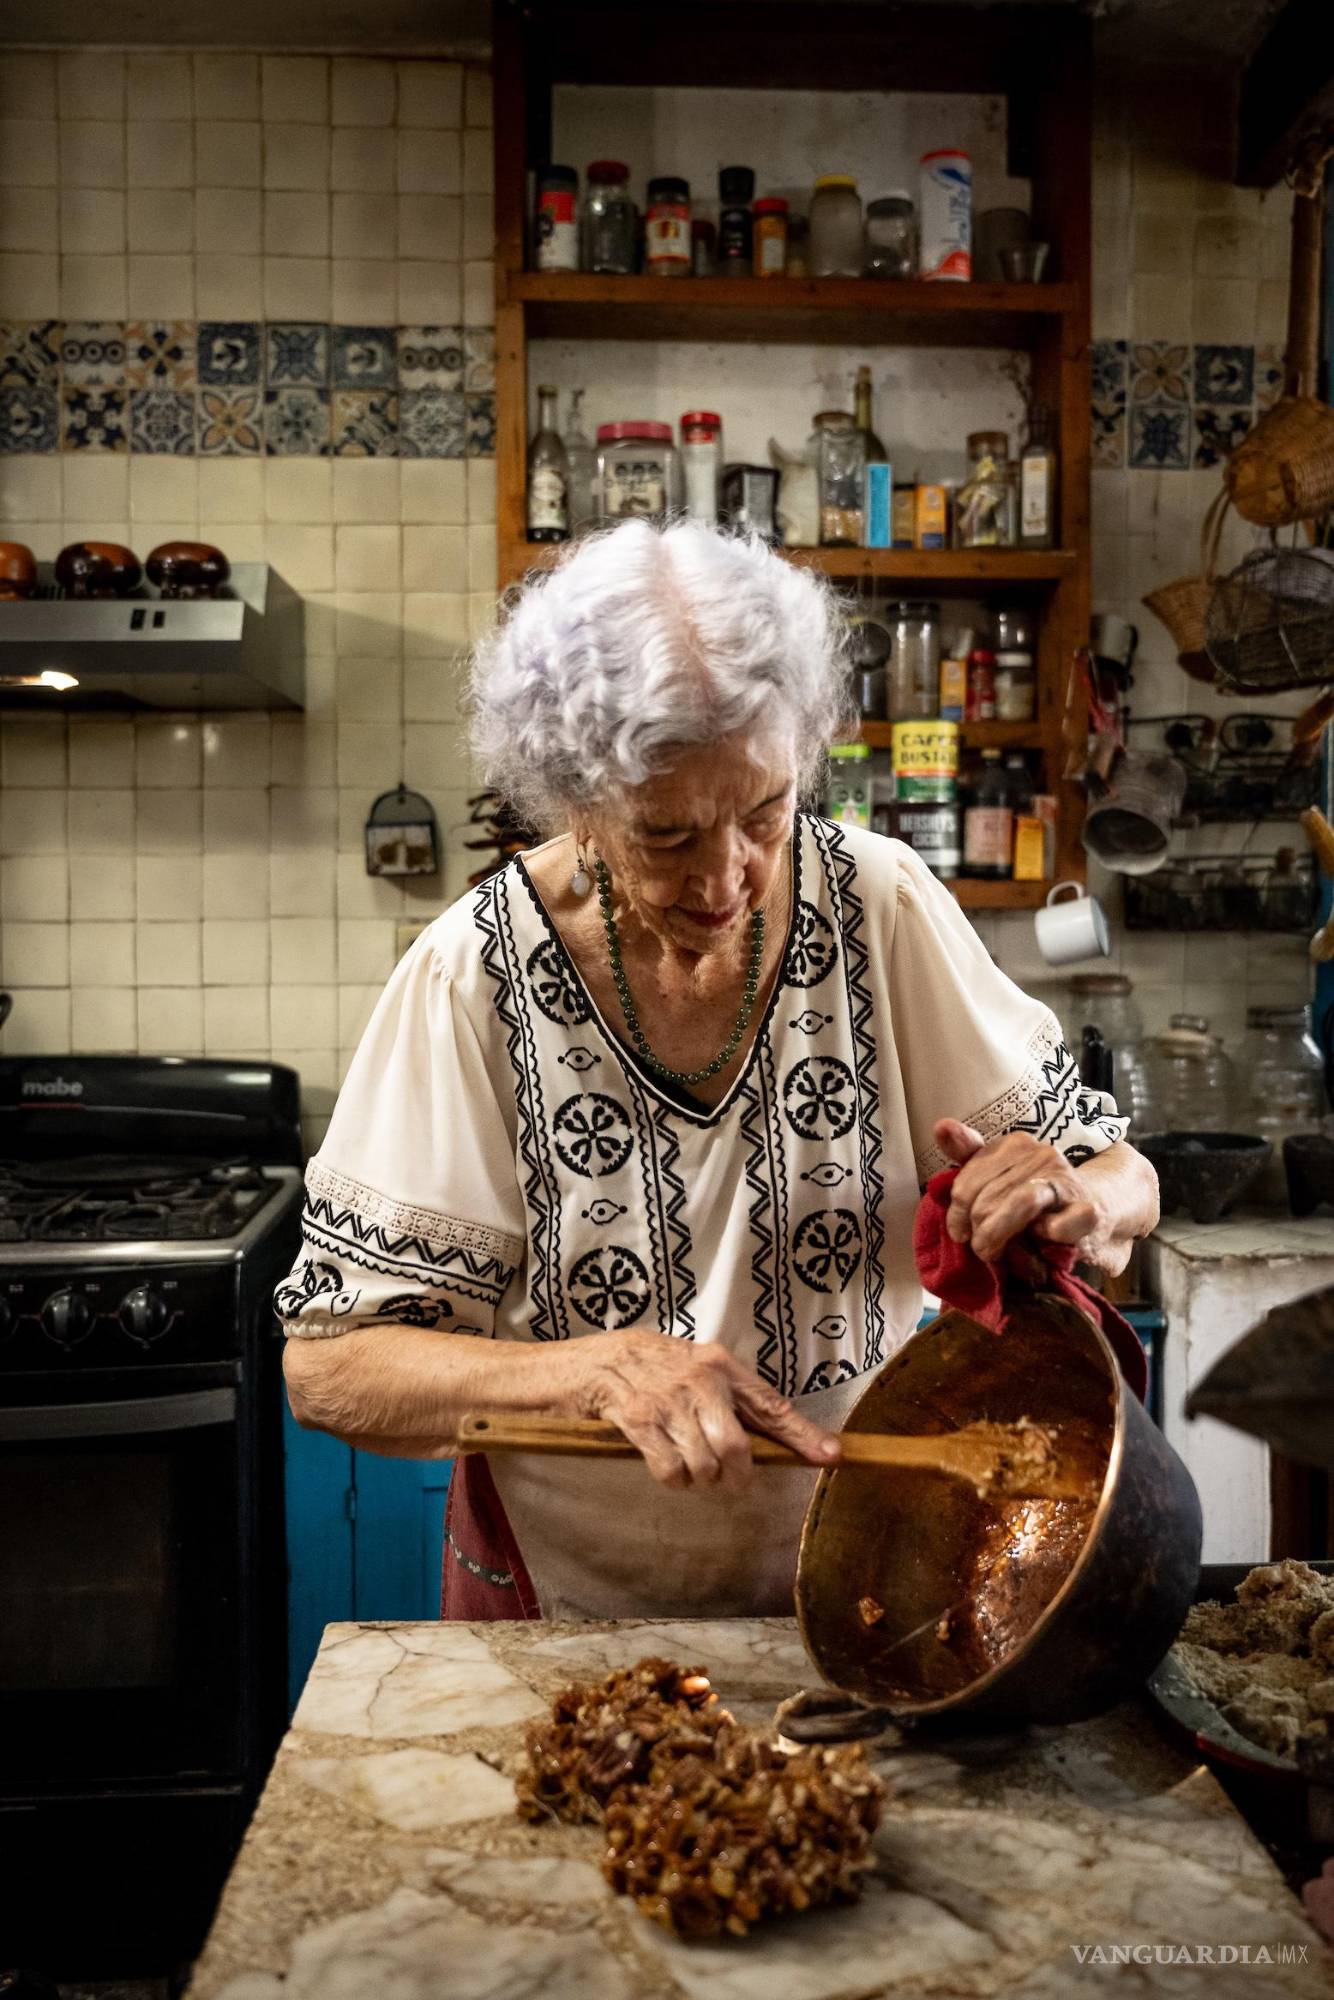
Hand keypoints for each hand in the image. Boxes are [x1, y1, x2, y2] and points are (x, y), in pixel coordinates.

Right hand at [571, 1330, 841, 1492]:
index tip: (831, 1456)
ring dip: (700, 1480)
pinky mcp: (638, 1420)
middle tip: (726, 1482)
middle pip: (738, 1448)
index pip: (771, 1404)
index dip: (802, 1435)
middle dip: (736, 1476)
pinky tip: (664, 1467)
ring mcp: (668, 1399)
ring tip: (687, 1469)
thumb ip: (728, 1398)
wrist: (585, 1362)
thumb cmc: (644, 1367)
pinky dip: (672, 1480)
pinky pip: (670, 1469)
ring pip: (705, 1463)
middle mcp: (699, 1379)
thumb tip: (770, 1438)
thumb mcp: (692, 1368)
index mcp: (719, 1364)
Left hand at [933, 1118, 1109, 1264]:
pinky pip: (1060, 1224)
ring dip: (1000, 1234)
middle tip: (980, 1248)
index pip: (968, 1181)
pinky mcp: (1088, 1210)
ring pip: (1022, 1202)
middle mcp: (1041, 1154)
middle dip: (978, 1230)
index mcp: (1014, 1144)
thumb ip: (968, 1153)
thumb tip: (941, 1126)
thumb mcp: (996, 1173)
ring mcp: (1066, 1179)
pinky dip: (1045, 1236)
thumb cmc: (1032, 1194)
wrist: (1088, 1210)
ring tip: (994, 1252)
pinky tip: (1040, 1239)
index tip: (959, 1233)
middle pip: (989, 1196)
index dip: (958, 1213)